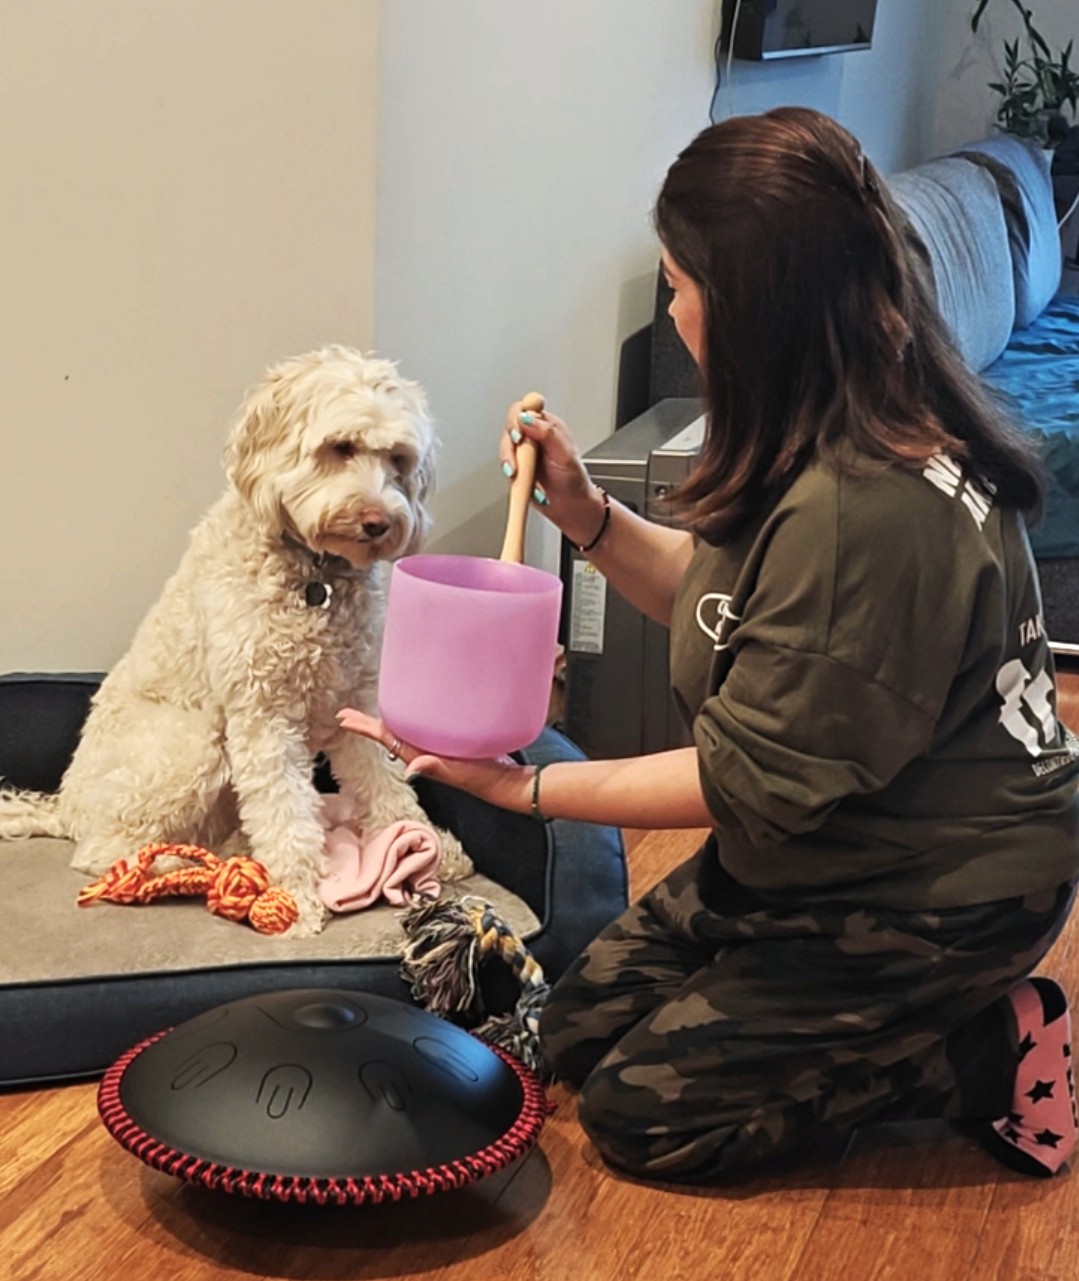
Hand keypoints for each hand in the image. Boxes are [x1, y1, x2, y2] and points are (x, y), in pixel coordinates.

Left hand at [335, 708, 529, 811]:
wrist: (505, 783)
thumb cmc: (483, 780)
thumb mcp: (458, 774)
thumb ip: (436, 769)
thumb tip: (410, 769)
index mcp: (420, 755)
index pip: (386, 739)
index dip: (365, 728)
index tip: (344, 719)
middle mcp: (424, 751)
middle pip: (389, 734)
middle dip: (367, 725)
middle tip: (345, 713)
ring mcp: (436, 748)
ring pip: (404, 731)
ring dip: (386, 722)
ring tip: (371, 712)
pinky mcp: (450, 743)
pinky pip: (423, 729)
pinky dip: (412, 720)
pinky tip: (415, 713)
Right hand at [500, 398, 606, 545]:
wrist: (571, 507)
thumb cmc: (574, 480)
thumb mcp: (565, 454)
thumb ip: (547, 433)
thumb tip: (528, 418)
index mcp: (547, 425)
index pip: (525, 409)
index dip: (517, 419)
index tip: (518, 435)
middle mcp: (534, 435)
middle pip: (510, 428)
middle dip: (510, 445)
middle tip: (515, 461)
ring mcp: (524, 452)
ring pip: (505, 448)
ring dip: (510, 463)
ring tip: (519, 476)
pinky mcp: (517, 468)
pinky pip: (506, 467)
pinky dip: (512, 477)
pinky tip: (525, 484)